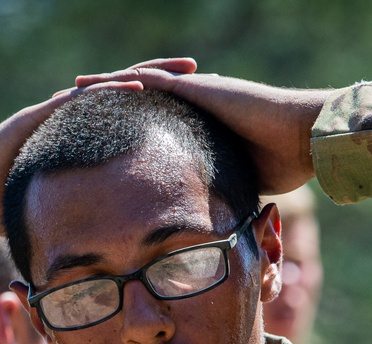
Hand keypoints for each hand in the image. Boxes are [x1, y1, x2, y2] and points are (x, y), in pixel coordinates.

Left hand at [76, 60, 329, 193]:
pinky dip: (119, 82)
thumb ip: (215, 198)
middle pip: (137, 101)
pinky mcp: (196, 88)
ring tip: (69, 94)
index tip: (96, 145)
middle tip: (69, 114)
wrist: (302, 138)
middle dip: (104, 107)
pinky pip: (148, 81)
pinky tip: (92, 86)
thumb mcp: (236, 186)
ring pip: (135, 85)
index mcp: (197, 126)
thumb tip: (207, 233)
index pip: (151, 127)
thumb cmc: (282, 164)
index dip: (123, 133)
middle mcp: (192, 104)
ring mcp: (193, 92)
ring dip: (102, 89)